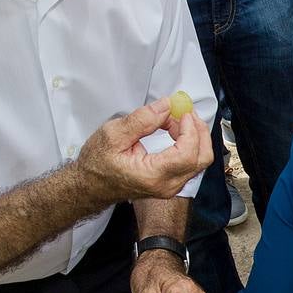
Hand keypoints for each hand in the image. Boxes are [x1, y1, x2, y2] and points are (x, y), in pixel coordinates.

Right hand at [77, 97, 212, 201]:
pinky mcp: (171, 182)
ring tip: (173, 118)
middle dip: (198, 130)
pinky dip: (187, 142)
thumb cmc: (97, 164)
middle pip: (202, 158)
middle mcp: (167, 185)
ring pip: (199, 160)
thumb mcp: (113, 135)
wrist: (91, 185)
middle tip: (184, 111)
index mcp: (152, 176)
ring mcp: (171, 186)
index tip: (182, 111)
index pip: (187, 154)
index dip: (190, 129)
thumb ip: (142, 120)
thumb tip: (166, 106)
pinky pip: (190, 162)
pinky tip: (173, 129)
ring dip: (193, 135)